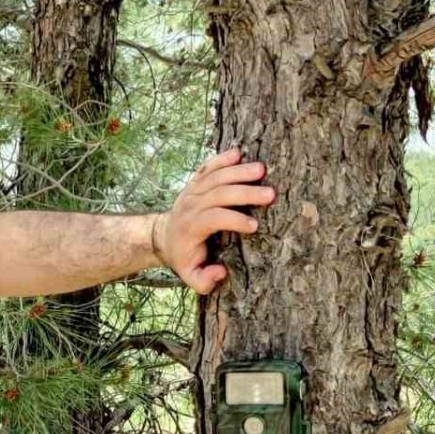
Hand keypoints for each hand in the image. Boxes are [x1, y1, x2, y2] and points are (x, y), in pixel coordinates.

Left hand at [152, 147, 275, 293]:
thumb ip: (204, 281)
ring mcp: (193, 190)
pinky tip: (239, 152)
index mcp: (191, 227)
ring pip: (216, 176)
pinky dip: (222, 158)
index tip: (254, 226)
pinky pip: (209, 166)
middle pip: (219, 193)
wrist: (164, 236)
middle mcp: (191, 205)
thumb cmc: (183, 257)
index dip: (234, 220)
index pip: (214, 218)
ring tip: (262, 169)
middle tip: (270, 194)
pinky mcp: (196, 181)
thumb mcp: (190, 277)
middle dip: (245, 193)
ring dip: (239, 172)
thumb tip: (221, 272)